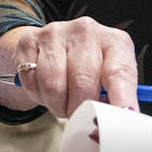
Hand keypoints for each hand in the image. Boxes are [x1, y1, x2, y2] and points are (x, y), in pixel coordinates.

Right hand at [0, 18, 137, 116]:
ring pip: (54, 86)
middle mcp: (86, 31)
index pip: (120, 72)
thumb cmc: (87, 68)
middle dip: (80, 109)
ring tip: (63, 102)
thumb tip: (120, 120)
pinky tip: (45, 88)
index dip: (121, 99)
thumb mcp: (108, 78)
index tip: (121, 118)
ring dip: (58, 105)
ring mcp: (56, 33)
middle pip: (83, 83)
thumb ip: (116, 97)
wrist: (51, 46)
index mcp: (114, 41)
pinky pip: (32, 81)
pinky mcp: (30, 41)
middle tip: (80, 116)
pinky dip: (38, 95)